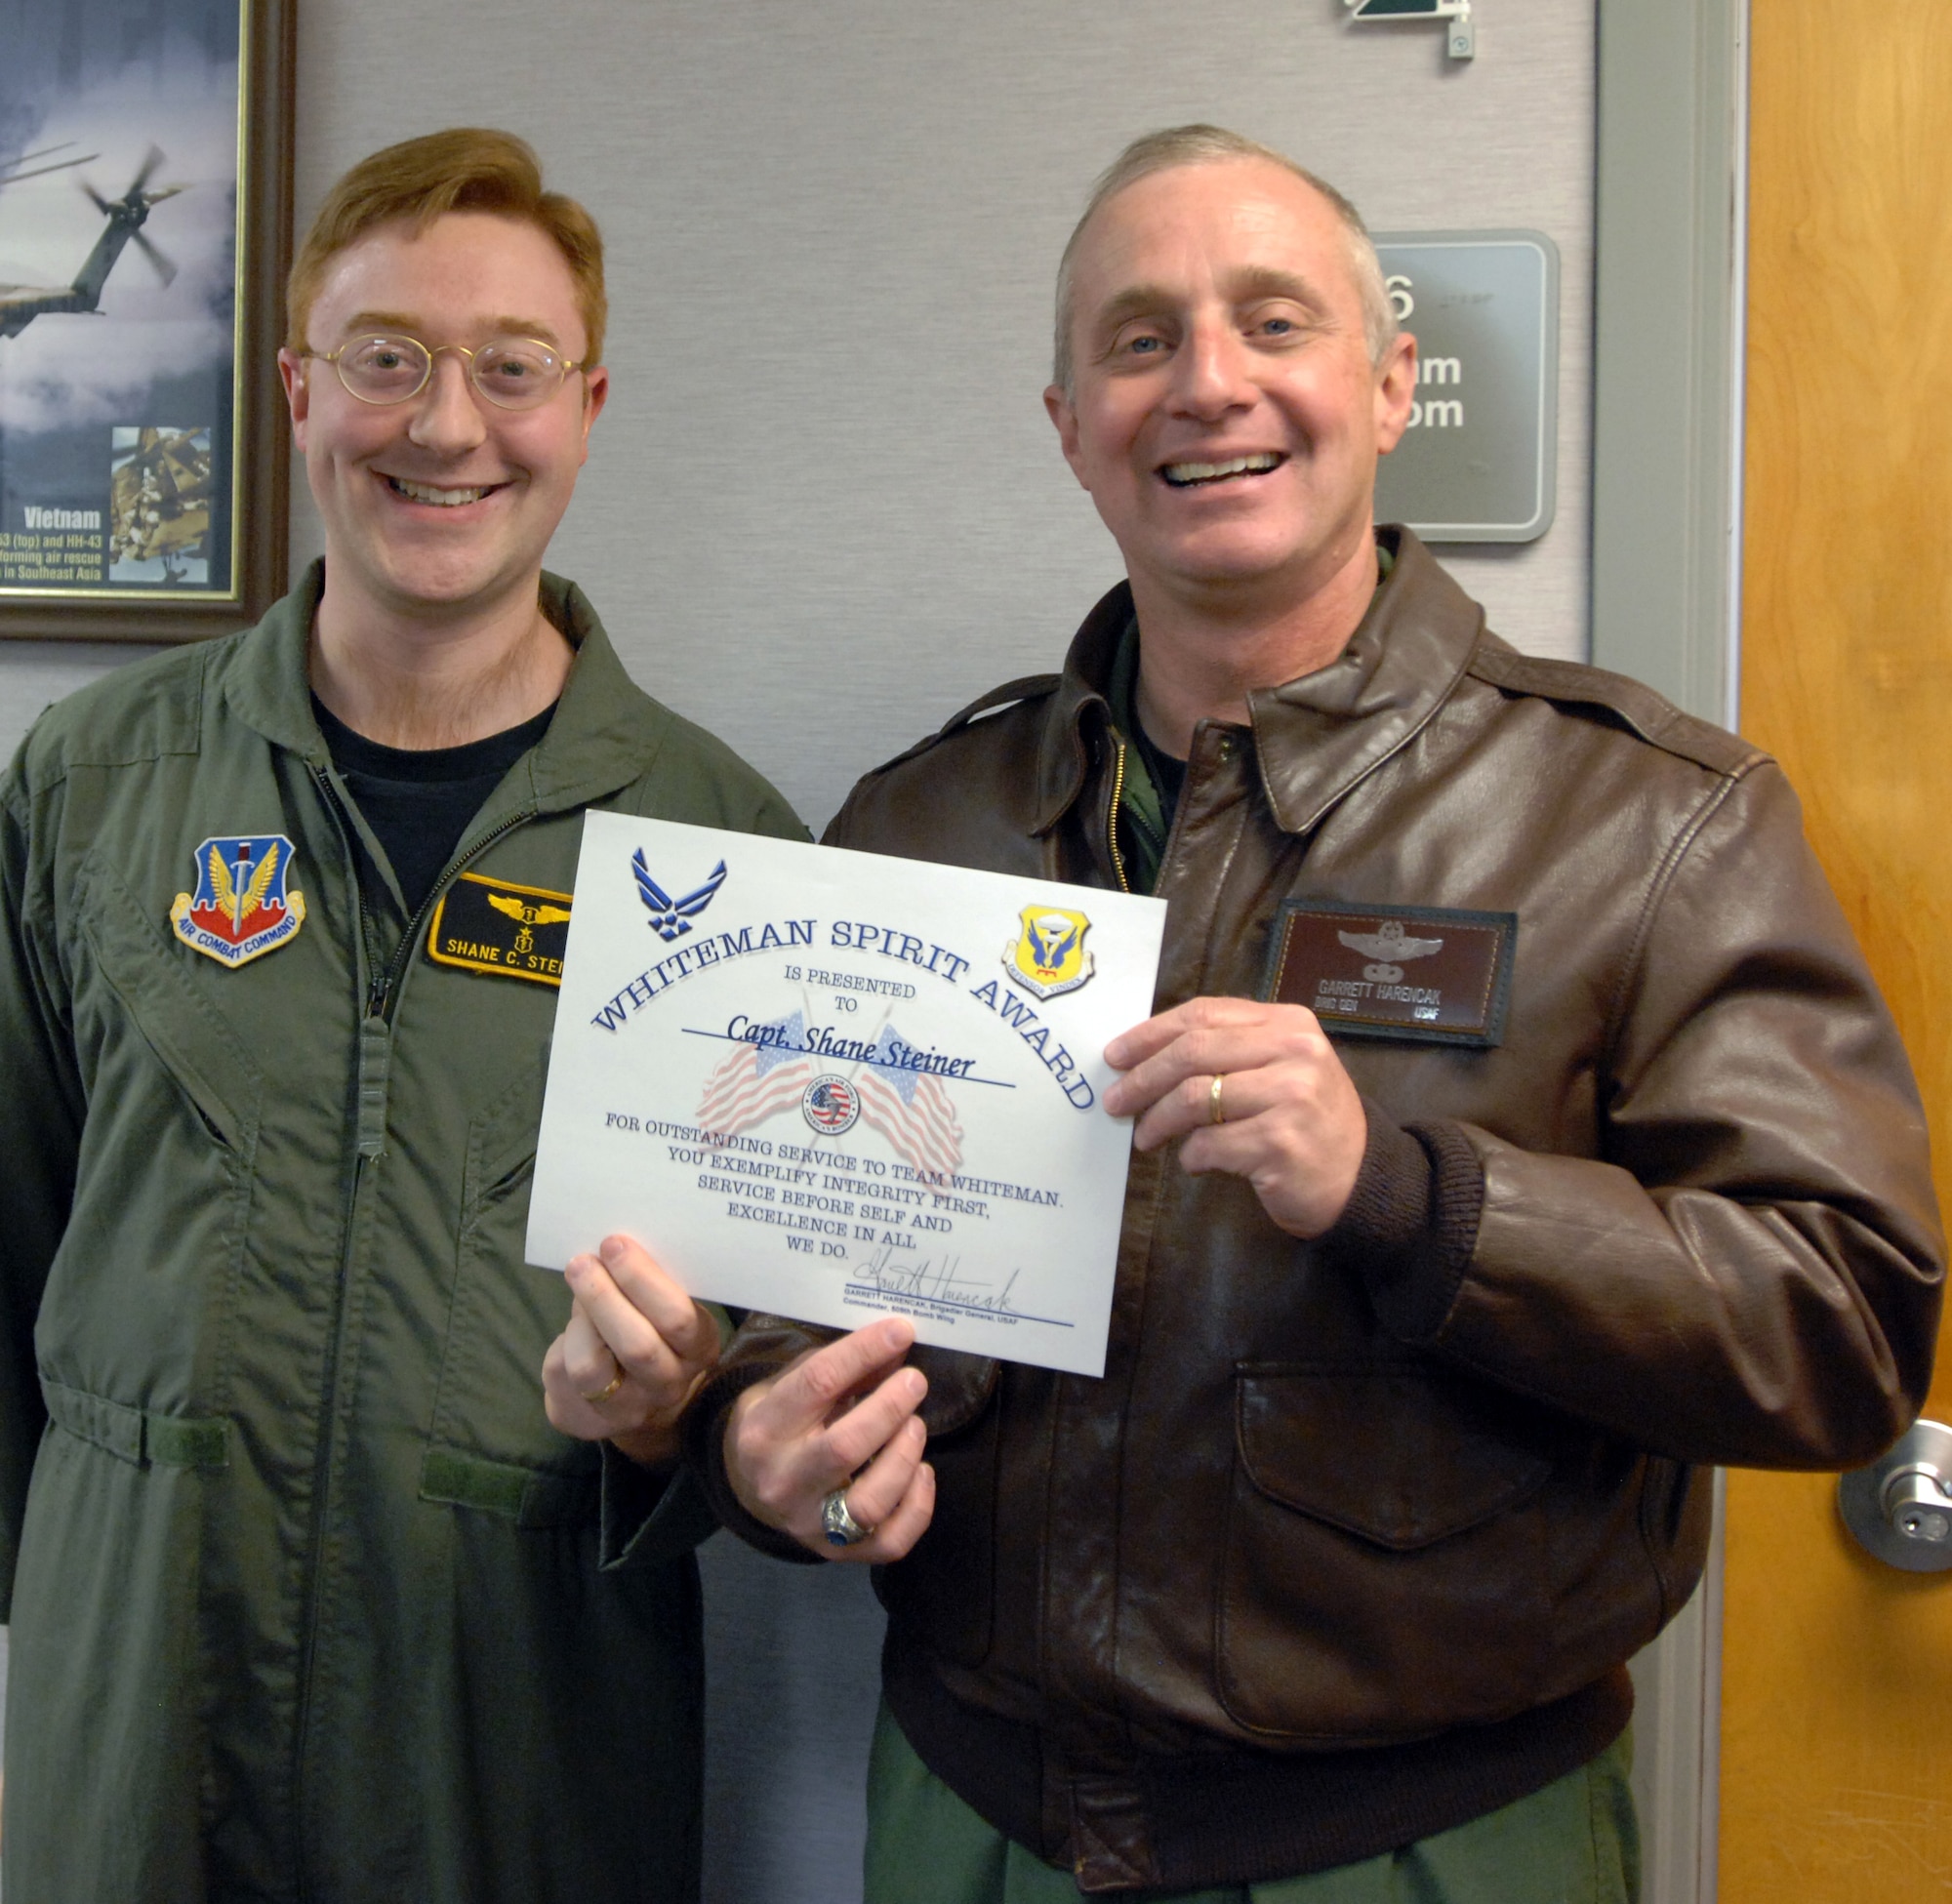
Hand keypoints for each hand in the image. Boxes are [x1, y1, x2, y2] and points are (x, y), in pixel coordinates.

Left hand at [542, 1233, 722, 1467]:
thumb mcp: (665, 1306)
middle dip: (604, 1296)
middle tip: (582, 1262)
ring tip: (577, 1284)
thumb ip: (649, 1282)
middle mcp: (668, 1385)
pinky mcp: (587, 1421)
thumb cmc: (653, 1328)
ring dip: (578, 1320)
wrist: (639, 1395)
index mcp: (698, 1348)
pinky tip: (573, 1329)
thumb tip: (610, 1247)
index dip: (642, 1280)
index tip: (615, 1244)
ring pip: (591, 1367)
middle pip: (637, 1345)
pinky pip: (562, 1375)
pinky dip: (563, 1340)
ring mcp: (628, 1410)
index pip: (678, 1320)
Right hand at [725, 1317, 934, 1562]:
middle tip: (915, 1381)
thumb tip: (898, 1342)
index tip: (901, 1331)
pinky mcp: (837, 1552)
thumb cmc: (779, 1423)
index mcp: (765, 1427)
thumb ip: (842, 1367)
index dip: (863, 1352)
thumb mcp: (792, 1384)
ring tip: (916, 1426)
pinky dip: (918, 1507)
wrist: (749, 1488)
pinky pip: (889, 1543)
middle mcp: (782, 1480)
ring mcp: (809, 1523)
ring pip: (869, 1502)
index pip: (817, 1383)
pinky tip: (922, 1472)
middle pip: (844, 1448)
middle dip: (889, 1409)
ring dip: (904, 1458)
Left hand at [1103, 997, 1366, 1237]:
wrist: (1361, 1177)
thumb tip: (1143, 1058)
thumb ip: (1227, 1052)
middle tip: (1116, 1102)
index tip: (1116, 1055)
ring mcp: (1291, 1096)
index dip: (1151, 1034)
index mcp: (1288, 1023)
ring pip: (1195, 1098)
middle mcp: (1294, 1051)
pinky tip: (1194, 1161)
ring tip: (1145, 1138)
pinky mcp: (1281, 1142)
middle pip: (1193, 1052)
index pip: (1204, 1015)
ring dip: (1158, 1121)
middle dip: (1143, 1078)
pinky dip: (1191, 1155)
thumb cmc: (1307, 1121)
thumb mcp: (1279, 1069)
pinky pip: (1210, 1143)